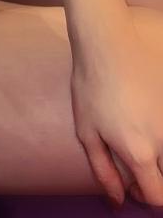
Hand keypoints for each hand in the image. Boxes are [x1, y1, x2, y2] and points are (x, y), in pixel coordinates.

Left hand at [71, 19, 162, 206]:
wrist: (108, 43)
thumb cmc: (92, 85)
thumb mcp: (87, 132)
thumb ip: (104, 171)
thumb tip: (118, 200)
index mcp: (140, 152)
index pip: (157, 196)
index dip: (143, 196)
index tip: (131, 184)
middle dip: (155, 177)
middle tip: (135, 161)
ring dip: (160, 154)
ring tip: (139, 135)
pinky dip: (161, 132)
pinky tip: (146, 117)